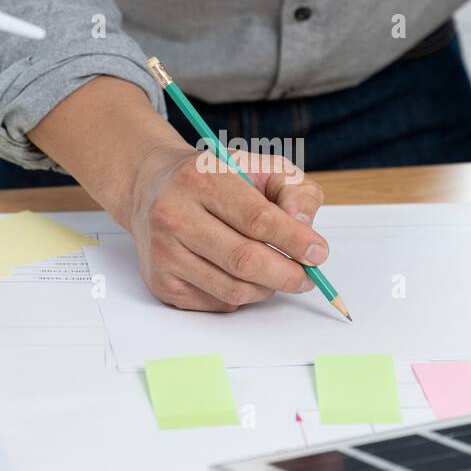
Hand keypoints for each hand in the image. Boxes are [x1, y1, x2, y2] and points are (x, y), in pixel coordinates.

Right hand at [124, 145, 328, 311]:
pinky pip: (216, 303)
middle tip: (306, 277)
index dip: (295, 240)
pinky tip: (243, 278)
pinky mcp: (161, 282)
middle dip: (287, 274)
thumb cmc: (215, 179)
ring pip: (233, 289)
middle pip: (245, 260)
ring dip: (266, 289)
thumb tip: (304, 226)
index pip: (258, 219)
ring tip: (277, 275)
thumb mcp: (259, 166)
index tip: (318, 253)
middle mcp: (175, 215)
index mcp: (202, 178)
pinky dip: (241, 297)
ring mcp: (164, 252)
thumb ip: (293, 189)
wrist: (152, 188)